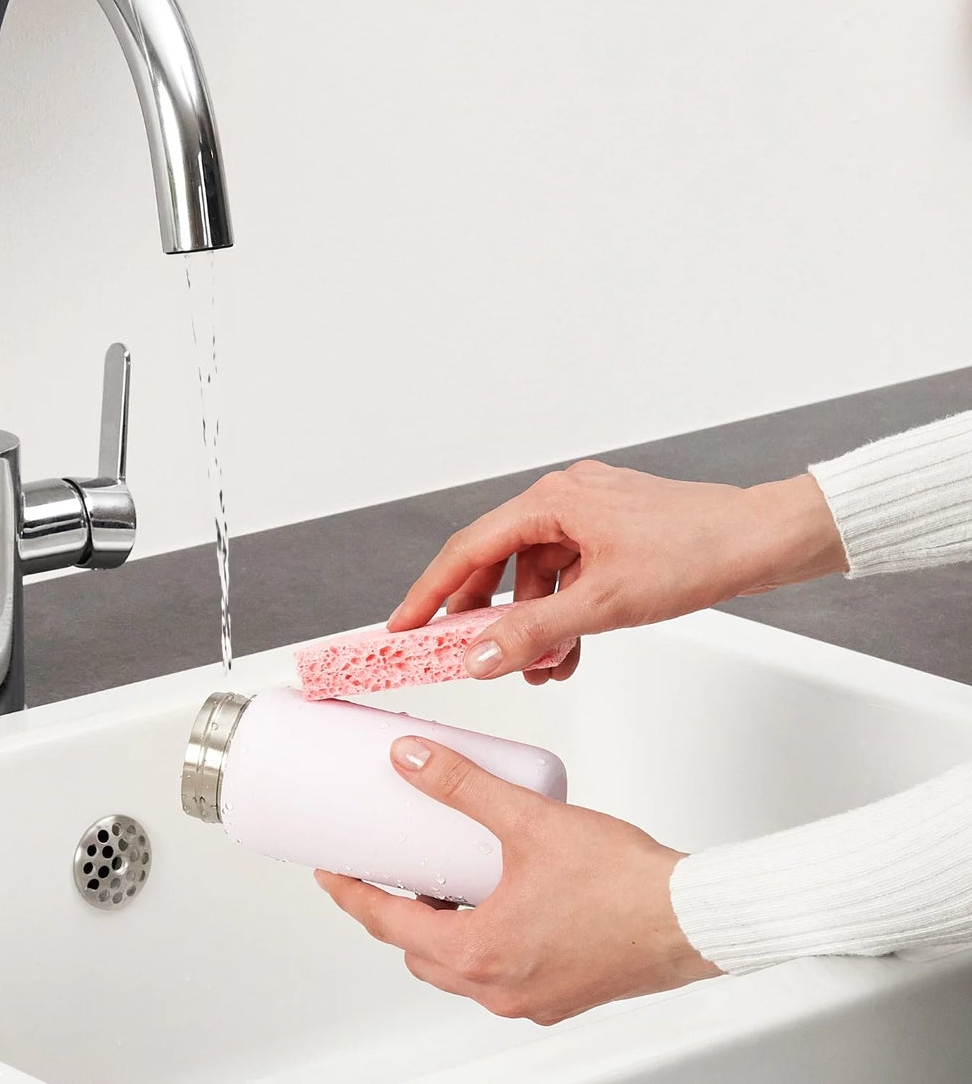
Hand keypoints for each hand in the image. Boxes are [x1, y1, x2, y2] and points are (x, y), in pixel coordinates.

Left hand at [317, 737, 719, 1023]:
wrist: (691, 920)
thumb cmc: (623, 883)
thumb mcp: (527, 820)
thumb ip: (464, 786)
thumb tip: (412, 759)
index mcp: (481, 953)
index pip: (390, 925)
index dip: (353, 895)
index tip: (331, 873)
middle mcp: (500, 988)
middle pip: (420, 953)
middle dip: (394, 913)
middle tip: (381, 870)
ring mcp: (532, 997)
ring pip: (460, 967)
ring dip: (440, 927)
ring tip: (438, 877)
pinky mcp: (561, 992)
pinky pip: (499, 970)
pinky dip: (481, 938)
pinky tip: (496, 898)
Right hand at [389, 462, 845, 682]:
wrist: (764, 540)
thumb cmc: (696, 552)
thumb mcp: (604, 604)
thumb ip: (533, 632)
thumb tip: (480, 655)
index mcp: (552, 501)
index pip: (469, 549)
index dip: (431, 592)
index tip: (404, 625)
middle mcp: (564, 499)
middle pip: (498, 561)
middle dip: (485, 616)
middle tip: (466, 656)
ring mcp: (590, 514)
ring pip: (536, 574)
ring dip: (530, 622)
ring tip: (536, 668)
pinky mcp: (613, 532)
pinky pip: (568, 574)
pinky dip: (562, 612)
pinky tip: (568, 650)